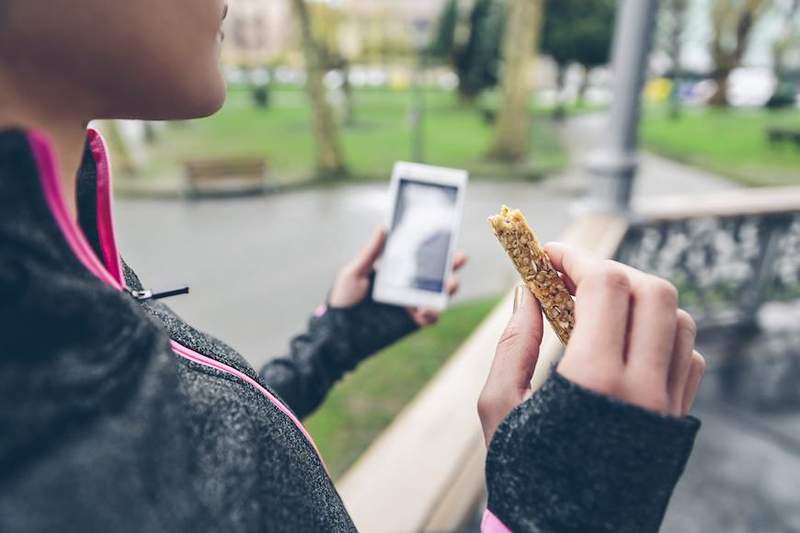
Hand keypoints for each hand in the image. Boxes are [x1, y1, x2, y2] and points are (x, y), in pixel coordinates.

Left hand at [328, 226, 466, 326]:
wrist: (338, 331)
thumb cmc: (343, 298)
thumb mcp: (354, 271)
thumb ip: (371, 252)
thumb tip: (383, 226)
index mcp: (396, 270)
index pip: (419, 256)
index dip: (435, 248)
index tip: (447, 236)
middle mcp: (407, 286)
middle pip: (436, 274)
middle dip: (452, 265)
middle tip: (460, 257)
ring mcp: (410, 304)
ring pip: (438, 294)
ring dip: (448, 289)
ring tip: (450, 283)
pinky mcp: (411, 322)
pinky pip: (429, 317)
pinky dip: (433, 313)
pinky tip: (426, 309)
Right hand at [478, 242, 704, 445]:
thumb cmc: (518, 471)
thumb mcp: (500, 404)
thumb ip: (513, 341)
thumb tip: (526, 289)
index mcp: (594, 381)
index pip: (604, 287)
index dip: (576, 258)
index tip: (548, 254)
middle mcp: (643, 388)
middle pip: (651, 290)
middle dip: (608, 269)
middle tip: (570, 276)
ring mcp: (667, 404)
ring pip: (678, 318)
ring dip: (637, 297)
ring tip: (597, 306)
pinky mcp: (677, 419)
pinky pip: (687, 356)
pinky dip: (660, 332)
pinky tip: (625, 341)